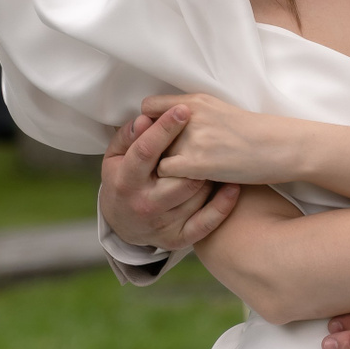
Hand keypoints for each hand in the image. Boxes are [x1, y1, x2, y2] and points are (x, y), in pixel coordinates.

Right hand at [100, 106, 241, 250]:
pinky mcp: (178, 238)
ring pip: (196, 194)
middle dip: (195, 154)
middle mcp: (144, 204)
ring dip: (210, 174)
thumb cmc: (123, 180)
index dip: (164, 129)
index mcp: (126, 181)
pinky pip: (206, 222)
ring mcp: (163, 224)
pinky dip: (223, 205)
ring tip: (218, 156)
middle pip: (178, 176)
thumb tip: (145, 118)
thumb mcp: (115, 157)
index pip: (145, 152)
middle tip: (207, 133)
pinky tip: (233, 186)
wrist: (122, 225)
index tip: (183, 110)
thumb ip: (129, 137)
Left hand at [141, 92, 308, 184]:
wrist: (282, 146)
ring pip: (154, 155)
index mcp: (195, 101)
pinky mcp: (198, 162)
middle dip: (151, 148)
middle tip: (157, 160)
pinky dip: (171, 181)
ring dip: (160, 166)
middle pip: (148, 133)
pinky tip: (184, 184)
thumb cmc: (255, 134)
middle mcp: (189, 116)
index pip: (150, 107)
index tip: (154, 138)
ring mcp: (192, 139)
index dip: (149, 124)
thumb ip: (192, 115)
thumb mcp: (220, 112)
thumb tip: (167, 125)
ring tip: (172, 175)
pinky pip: (166, 173)